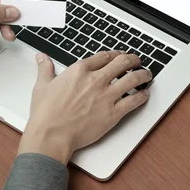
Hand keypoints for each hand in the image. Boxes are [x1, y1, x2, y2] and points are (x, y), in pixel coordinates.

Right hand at [18, 51, 152, 164]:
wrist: (52, 135)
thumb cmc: (46, 114)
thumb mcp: (42, 86)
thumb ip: (45, 69)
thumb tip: (42, 58)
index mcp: (79, 71)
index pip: (104, 56)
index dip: (116, 54)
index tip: (120, 55)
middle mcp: (96, 80)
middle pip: (123, 63)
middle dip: (133, 60)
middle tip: (137, 61)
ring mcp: (106, 96)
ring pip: (133, 79)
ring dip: (143, 74)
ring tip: (147, 75)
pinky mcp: (114, 113)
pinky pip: (134, 100)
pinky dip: (143, 96)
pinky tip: (145, 94)